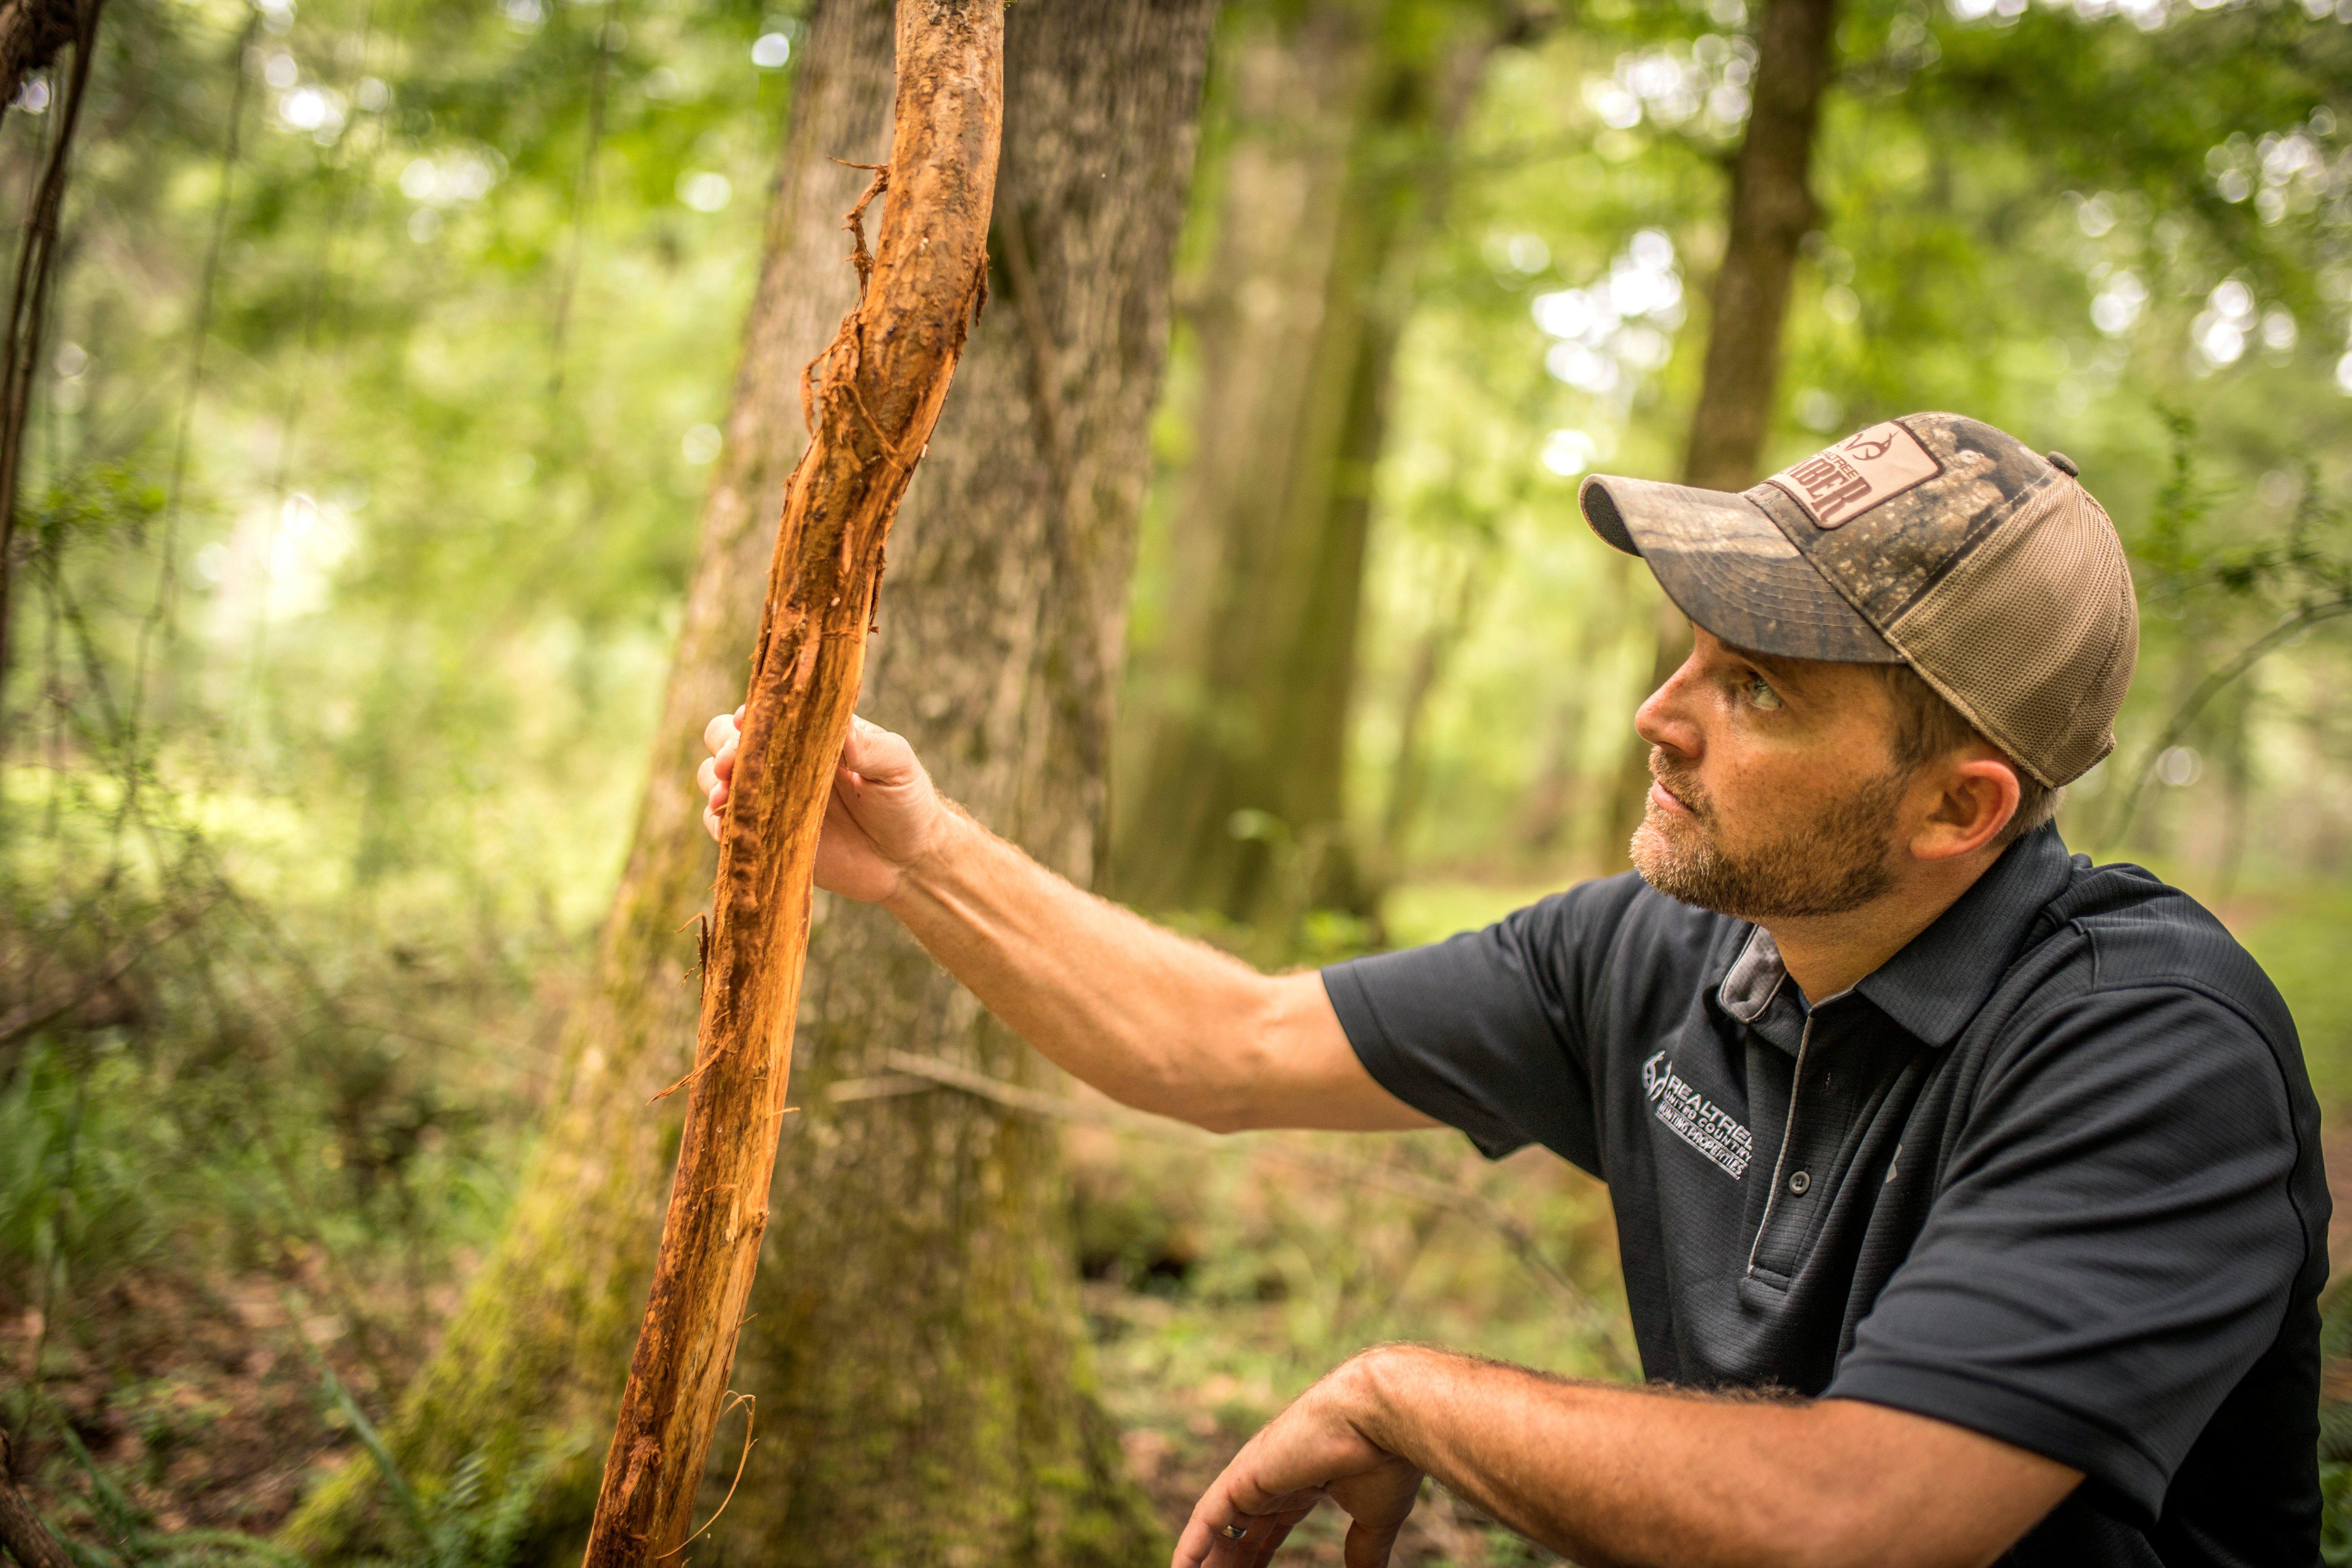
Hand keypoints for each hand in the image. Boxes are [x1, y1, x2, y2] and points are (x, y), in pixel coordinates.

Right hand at [698, 707, 951, 903]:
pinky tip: (728, 823)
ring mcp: (768, 800)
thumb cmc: (905, 801)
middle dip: (724, 747)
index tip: (747, 722)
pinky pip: (724, 826)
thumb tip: (839, 725)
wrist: (908, 860)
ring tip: (726, 794)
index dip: (751, 716)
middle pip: (724, 739)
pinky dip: (717, 823)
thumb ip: (868, 746)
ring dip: (714, 783)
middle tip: (732, 763)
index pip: (765, 714)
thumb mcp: (896, 765)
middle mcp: (780, 762)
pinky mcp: (764, 837)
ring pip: (715, 779)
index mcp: (808, 734)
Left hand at [1174, 1357, 1422, 1567]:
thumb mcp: (1375, 1516)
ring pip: (1221, 1527)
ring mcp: (1257, 1475)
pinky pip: (1207, 1517)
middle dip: (1233, 1562)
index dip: (1259, 1555)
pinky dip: (1192, 1545)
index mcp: (1306, 1482)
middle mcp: (1276, 1477)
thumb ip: (1365, 1548)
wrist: (1378, 1415)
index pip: (1272, 1526)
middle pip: (1243, 1530)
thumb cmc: (1385, 1458)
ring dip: (1209, 1560)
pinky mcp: (1243, 1476)